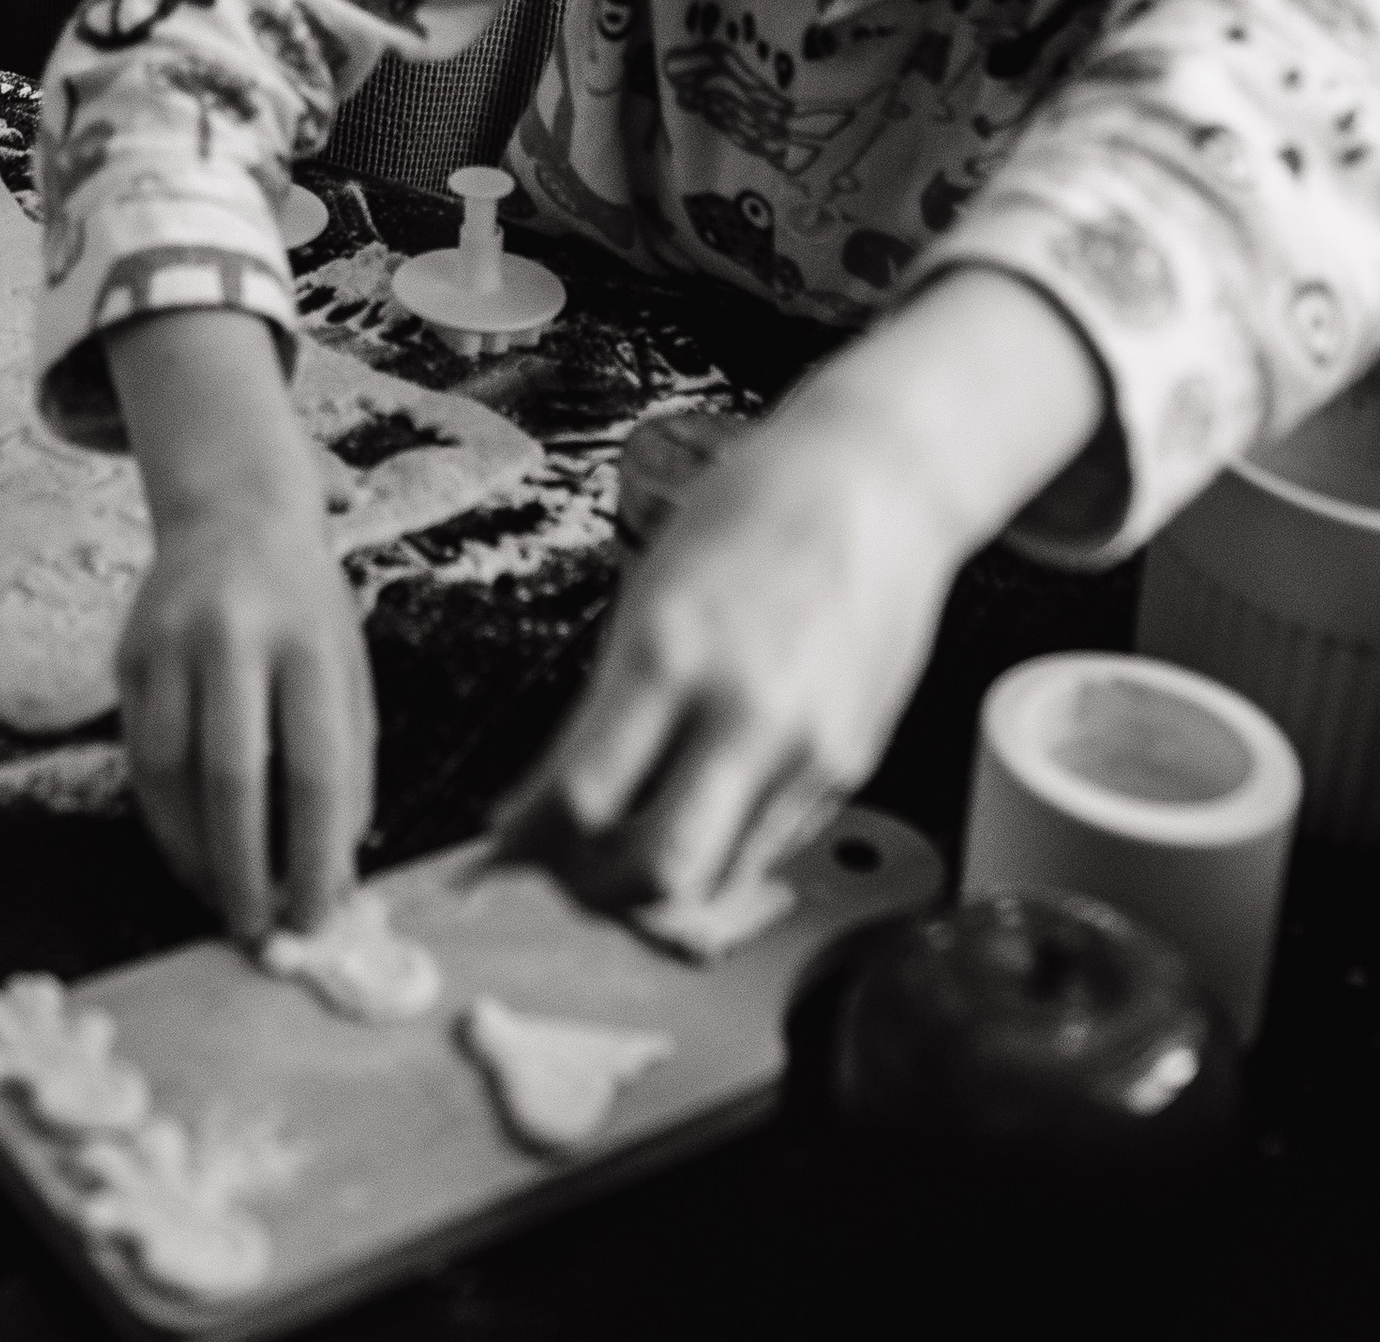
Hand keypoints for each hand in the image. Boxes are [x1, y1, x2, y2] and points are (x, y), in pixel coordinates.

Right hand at [109, 308, 376, 939]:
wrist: (232, 511)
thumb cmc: (305, 608)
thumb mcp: (346, 668)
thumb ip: (346, 767)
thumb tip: (331, 876)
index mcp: (308, 639)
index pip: (316, 767)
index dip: (315, 855)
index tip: (317, 918)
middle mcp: (235, 635)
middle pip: (233, 774)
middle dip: (245, 869)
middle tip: (256, 933)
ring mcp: (170, 641)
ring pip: (171, 772)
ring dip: (194, 853)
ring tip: (220, 902)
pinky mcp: (128, 654)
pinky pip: (140, 755)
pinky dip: (162, 817)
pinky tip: (187, 851)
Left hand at [492, 387, 956, 911]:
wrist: (878, 484)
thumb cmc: (757, 510)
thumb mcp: (655, 585)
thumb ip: (616, 695)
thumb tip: (560, 794)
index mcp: (670, 648)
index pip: (580, 794)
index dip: (527, 842)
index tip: (500, 847)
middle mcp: (742, 710)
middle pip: (652, 871)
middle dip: (590, 893)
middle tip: (556, 872)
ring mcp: (805, 748)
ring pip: (715, 882)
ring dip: (655, 895)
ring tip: (614, 862)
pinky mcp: (849, 766)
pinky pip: (767, 848)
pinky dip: (718, 859)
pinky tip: (690, 825)